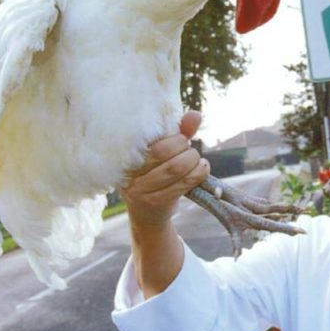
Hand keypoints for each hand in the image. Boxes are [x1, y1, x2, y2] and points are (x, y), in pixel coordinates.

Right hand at [122, 111, 209, 228]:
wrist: (148, 215)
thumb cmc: (156, 176)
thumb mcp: (163, 153)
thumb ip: (178, 132)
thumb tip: (195, 115)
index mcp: (127, 153)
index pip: (150, 138)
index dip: (173, 136)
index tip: (181, 138)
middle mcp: (129, 170)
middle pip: (162, 151)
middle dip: (184, 147)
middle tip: (189, 150)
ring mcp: (139, 189)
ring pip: (175, 168)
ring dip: (193, 161)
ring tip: (197, 160)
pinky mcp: (155, 202)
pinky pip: (183, 183)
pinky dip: (198, 173)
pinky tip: (202, 169)